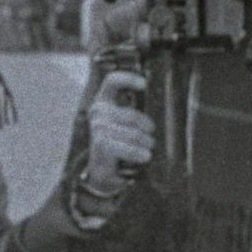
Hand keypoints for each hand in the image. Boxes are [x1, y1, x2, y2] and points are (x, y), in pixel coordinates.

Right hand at [79, 68, 154, 187]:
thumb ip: (133, 112)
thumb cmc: (118, 144)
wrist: (102, 172)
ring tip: (147, 151)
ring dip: (146, 145)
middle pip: (132, 115)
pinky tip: (145, 157)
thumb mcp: (124, 124)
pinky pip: (129, 148)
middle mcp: (97, 111)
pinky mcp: (101, 144)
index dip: (128, 79)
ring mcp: (98, 128)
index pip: (112, 81)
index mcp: (102, 101)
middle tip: (151, 140)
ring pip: (134, 134)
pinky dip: (139, 154)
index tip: (144, 84)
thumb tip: (154, 104)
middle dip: (147, 129)